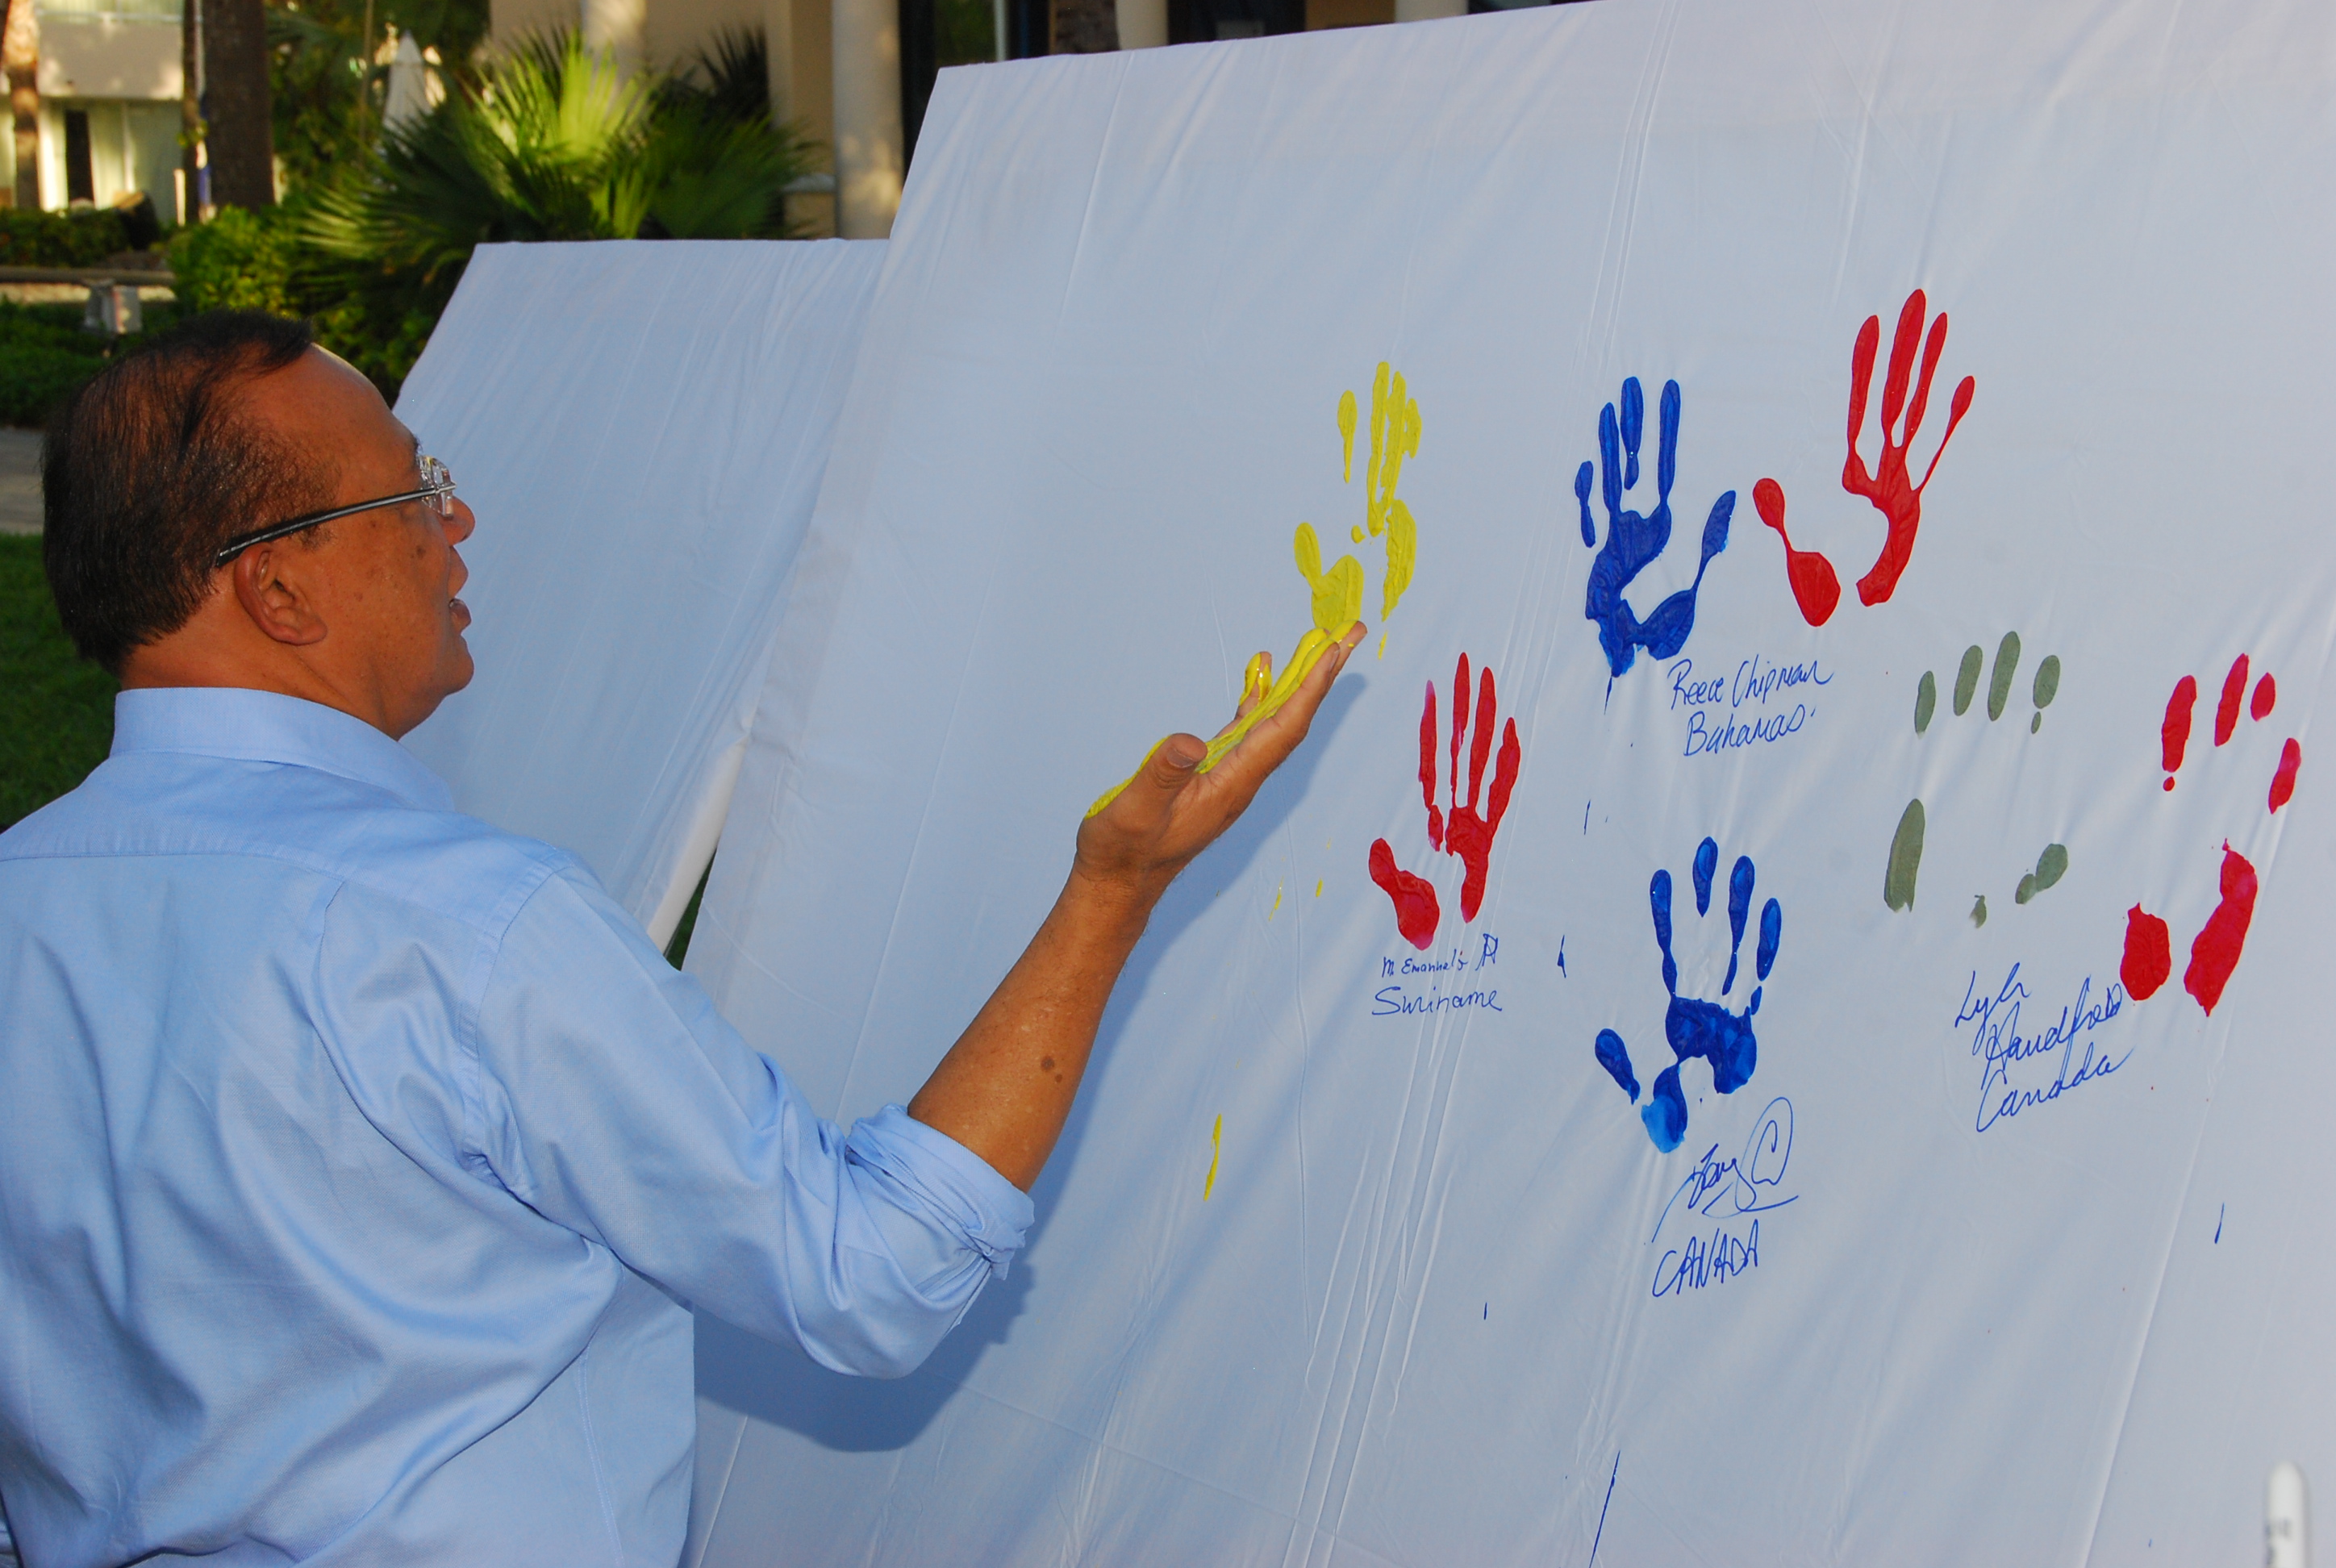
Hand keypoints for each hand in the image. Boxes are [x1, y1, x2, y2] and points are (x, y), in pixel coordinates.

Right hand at [909, 619, 1365, 1188]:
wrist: (1116, 888)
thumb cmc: (1121, 853)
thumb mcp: (1132, 811)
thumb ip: (1160, 775)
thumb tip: (1188, 742)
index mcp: (1230, 784)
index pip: (1283, 726)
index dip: (1311, 685)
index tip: (1336, 648)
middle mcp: (1240, 780)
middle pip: (1293, 718)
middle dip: (1321, 674)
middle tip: (1351, 631)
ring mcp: (1229, 778)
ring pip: (1274, 722)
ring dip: (1297, 681)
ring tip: (1319, 642)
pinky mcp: (1212, 778)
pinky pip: (1249, 730)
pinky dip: (1260, 698)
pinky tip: (1260, 674)